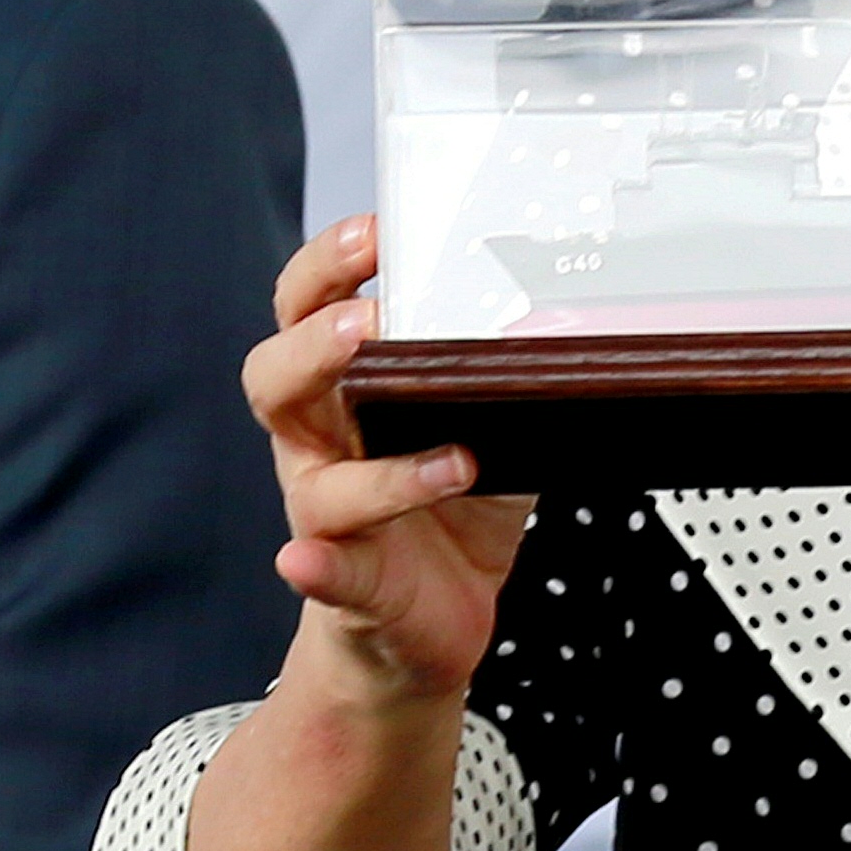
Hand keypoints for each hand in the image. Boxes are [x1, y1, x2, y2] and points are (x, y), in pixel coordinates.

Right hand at [246, 217, 531, 706]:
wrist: (431, 619)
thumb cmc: (458, 502)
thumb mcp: (490, 421)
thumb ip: (507, 372)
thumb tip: (573, 314)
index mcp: (347, 388)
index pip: (310, 308)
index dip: (329, 265)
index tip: (375, 231)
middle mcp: (321, 443)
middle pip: (277, 376)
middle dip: (317, 340)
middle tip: (368, 319)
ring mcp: (327, 513)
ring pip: (314, 476)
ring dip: (367, 463)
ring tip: (416, 442)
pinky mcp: (348, 583)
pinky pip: (324, 568)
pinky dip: (315, 563)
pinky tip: (306, 557)